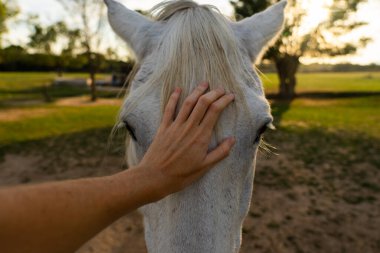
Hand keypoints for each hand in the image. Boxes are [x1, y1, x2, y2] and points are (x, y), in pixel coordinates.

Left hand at [137, 82, 235, 197]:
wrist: (155, 177)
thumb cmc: (181, 175)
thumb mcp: (204, 167)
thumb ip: (220, 153)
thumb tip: (232, 139)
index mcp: (201, 136)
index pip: (215, 111)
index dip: (224, 100)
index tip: (231, 96)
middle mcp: (189, 127)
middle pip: (203, 103)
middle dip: (214, 93)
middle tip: (221, 88)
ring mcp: (175, 126)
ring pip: (188, 103)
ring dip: (197, 91)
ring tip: (204, 83)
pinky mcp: (164, 127)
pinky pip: (169, 109)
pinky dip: (174, 97)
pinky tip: (178, 89)